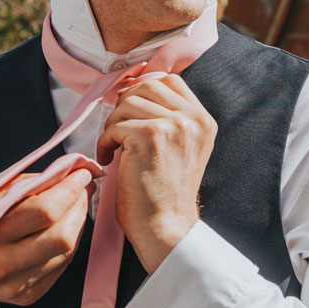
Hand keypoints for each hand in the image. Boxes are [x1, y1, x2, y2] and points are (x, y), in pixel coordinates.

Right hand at [0, 166, 93, 307]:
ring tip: (77, 203)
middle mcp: (1, 266)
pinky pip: (62, 265)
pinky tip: (66, 225)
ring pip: (66, 251)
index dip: (69, 190)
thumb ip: (28, 185)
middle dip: (79, 206)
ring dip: (79, 222)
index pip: (43, 212)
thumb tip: (70, 174)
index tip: (82, 173)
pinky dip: (70, 241)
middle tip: (83, 187)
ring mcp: (16, 285)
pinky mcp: (28, 295)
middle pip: (61, 236)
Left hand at [98, 73, 215, 271]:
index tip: (127, 110)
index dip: (143, 89)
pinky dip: (105, 140)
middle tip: (116, 131)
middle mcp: (193, 119)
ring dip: (112, 124)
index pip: (169, 80)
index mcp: (203, 120)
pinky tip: (108, 158)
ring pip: (128, 103)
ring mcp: (173, 125)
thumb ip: (168, 117)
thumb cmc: (165, 192)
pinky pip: (116, 124)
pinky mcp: (149, 136)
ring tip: (113, 147)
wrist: (166, 227)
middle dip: (124, 106)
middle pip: (146, 86)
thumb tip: (132, 87)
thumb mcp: (181, 147)